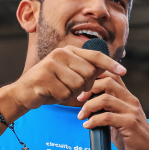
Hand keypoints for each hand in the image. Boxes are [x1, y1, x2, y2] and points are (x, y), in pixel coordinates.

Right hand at [6, 46, 126, 110]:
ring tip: (59, 89)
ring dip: (72, 93)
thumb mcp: (70, 75)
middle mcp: (60, 54)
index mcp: (69, 52)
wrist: (24, 93)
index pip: (95, 56)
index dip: (111, 64)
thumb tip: (109, 71)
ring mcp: (51, 64)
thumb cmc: (51, 86)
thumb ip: (86, 71)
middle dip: (85, 86)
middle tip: (72, 88)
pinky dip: (61, 98)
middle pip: (89, 73)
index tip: (124, 71)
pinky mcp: (43, 77)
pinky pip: (65, 93)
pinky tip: (51, 94)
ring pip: (78, 84)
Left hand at [76, 73, 148, 149]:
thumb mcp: (119, 120)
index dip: (96, 77)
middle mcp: (132, 101)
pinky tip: (88, 126)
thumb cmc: (132, 139)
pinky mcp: (130, 123)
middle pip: (108, 82)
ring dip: (89, 106)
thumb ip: (108, 111)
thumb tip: (87, 106)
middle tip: (78, 99)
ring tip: (81, 116)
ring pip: (105, 98)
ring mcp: (132, 111)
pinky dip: (93, 120)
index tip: (83, 90)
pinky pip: (107, 117)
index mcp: (129, 98)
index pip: (113, 76)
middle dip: (89, 89)